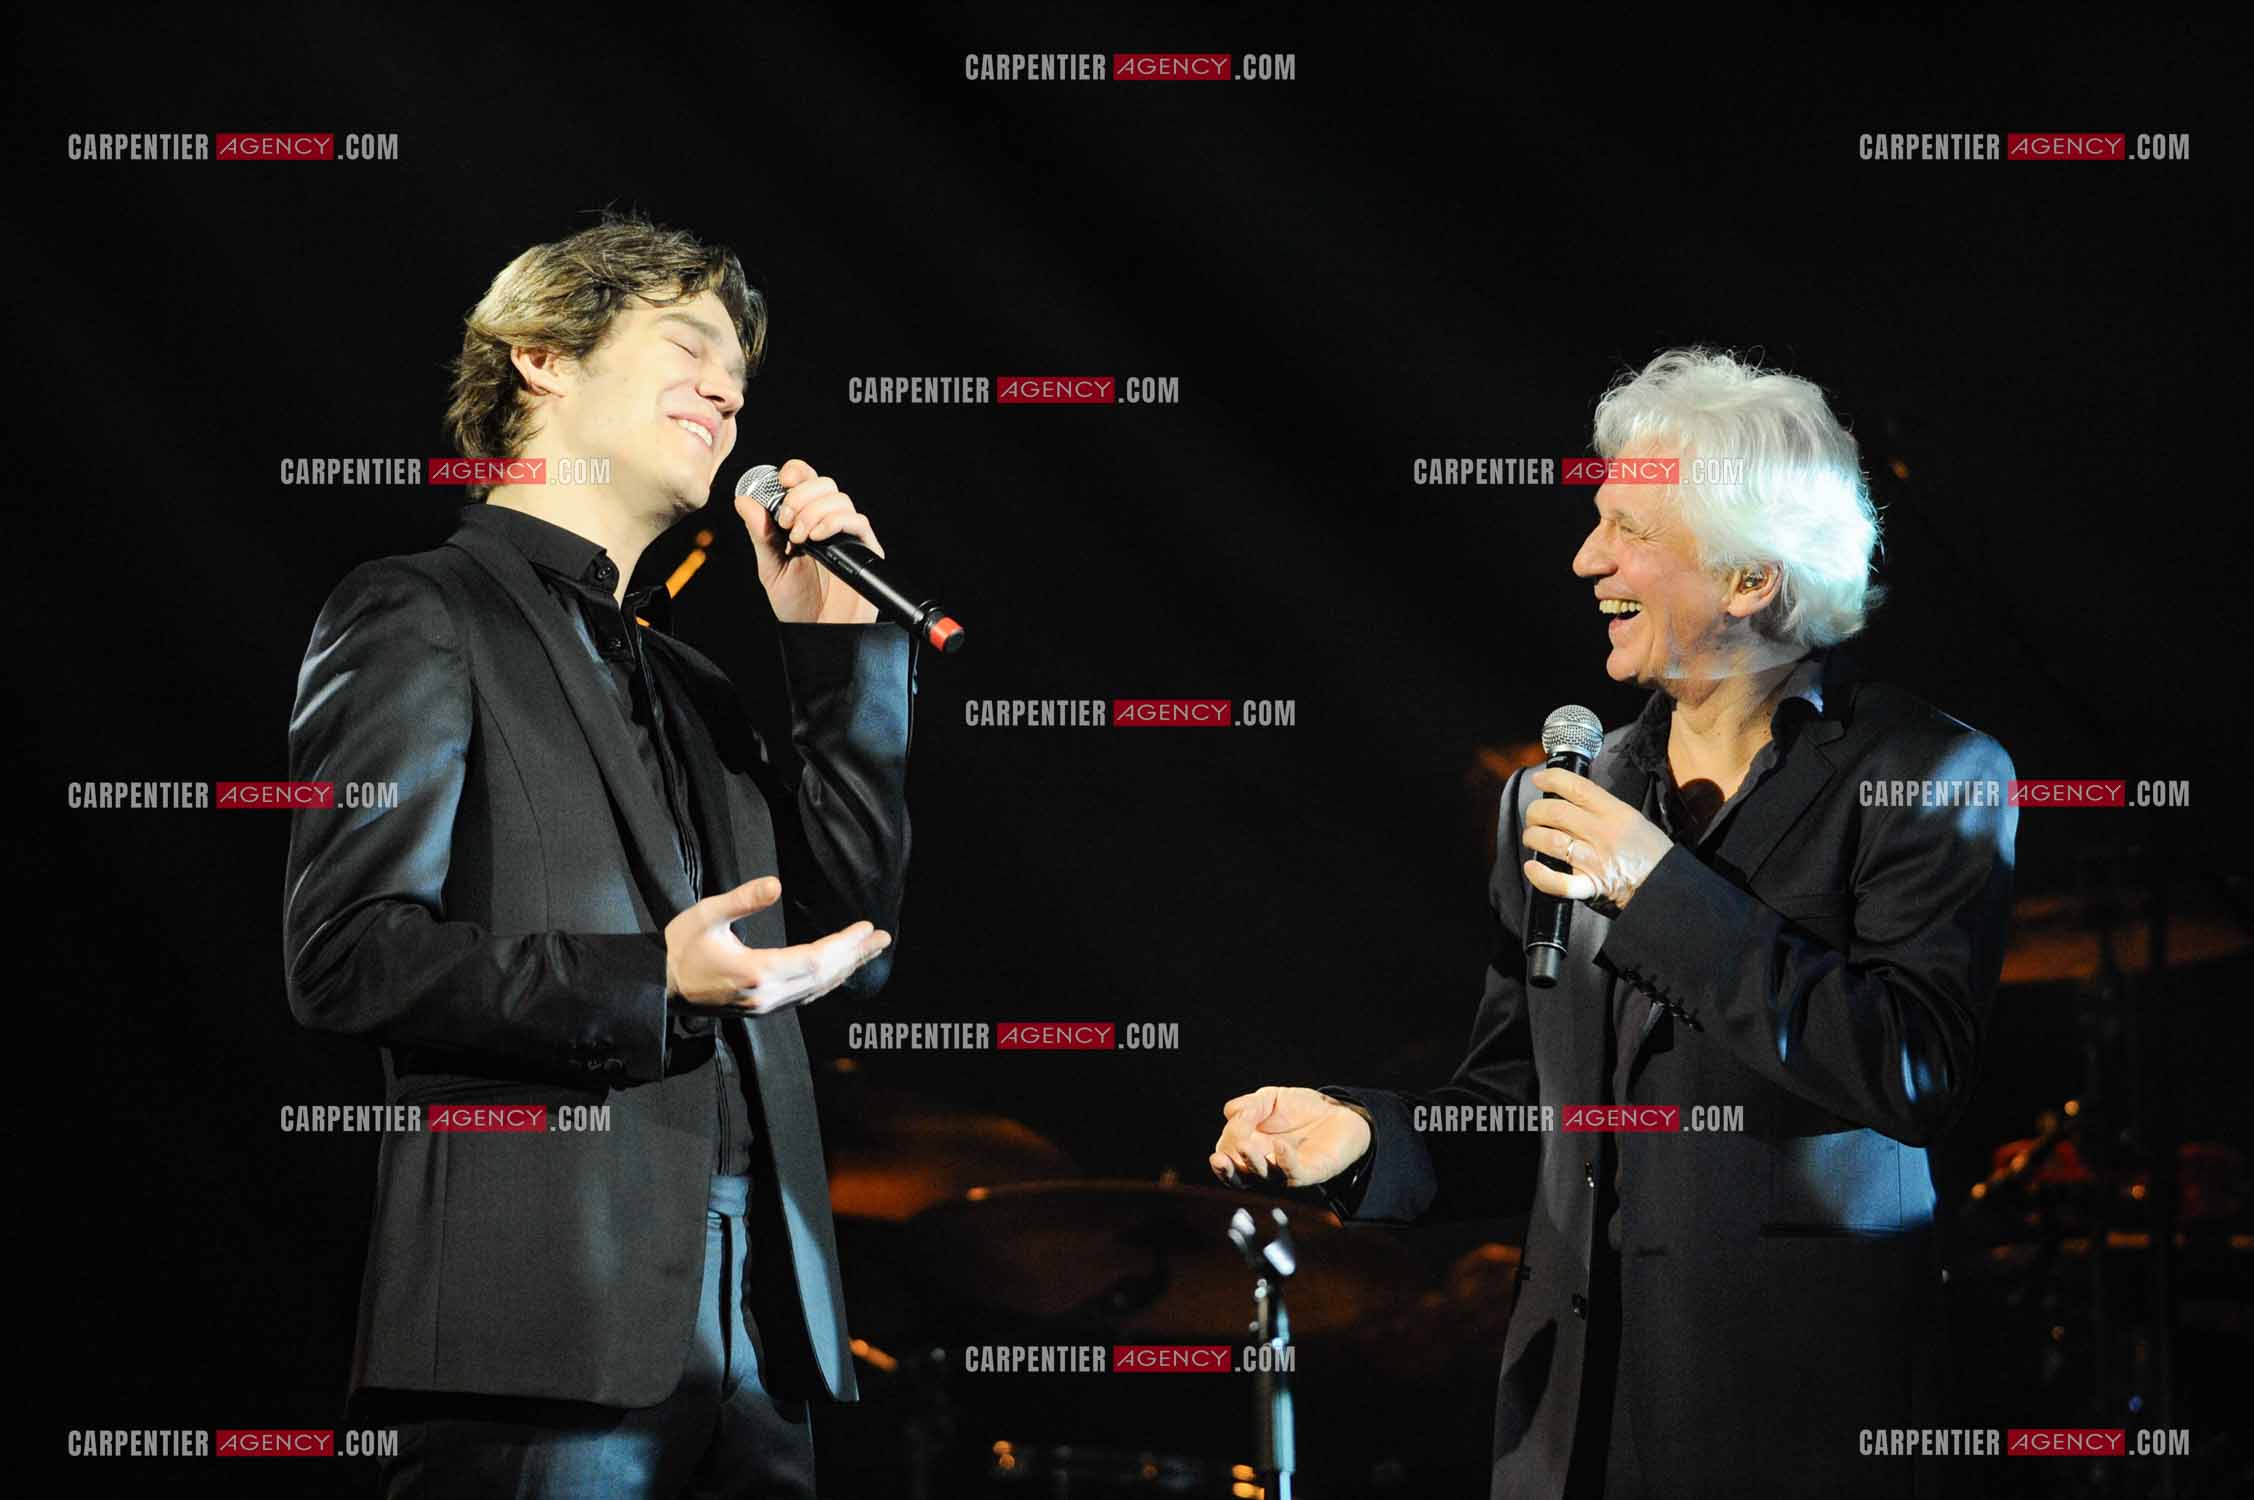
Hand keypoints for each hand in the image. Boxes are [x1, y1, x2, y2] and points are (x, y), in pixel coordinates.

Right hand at [664, 875, 890, 1013]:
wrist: (659, 986)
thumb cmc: (681, 946)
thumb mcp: (706, 916)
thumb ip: (742, 900)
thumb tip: (776, 884)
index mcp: (755, 973)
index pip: (813, 960)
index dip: (842, 944)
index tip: (865, 927)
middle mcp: (766, 995)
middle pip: (823, 977)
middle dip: (855, 956)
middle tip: (883, 937)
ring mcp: (765, 1006)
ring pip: (817, 989)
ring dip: (847, 969)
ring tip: (872, 950)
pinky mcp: (762, 1008)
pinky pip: (805, 996)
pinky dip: (828, 981)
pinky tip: (840, 969)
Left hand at [734, 458, 884, 624]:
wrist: (817, 632)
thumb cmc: (797, 604)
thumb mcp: (771, 566)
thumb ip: (761, 534)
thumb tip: (743, 501)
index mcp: (805, 520)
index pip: (806, 480)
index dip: (796, 472)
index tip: (782, 483)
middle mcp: (828, 523)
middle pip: (824, 483)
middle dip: (801, 497)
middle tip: (786, 523)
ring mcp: (847, 535)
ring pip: (839, 499)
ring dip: (814, 512)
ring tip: (799, 539)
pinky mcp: (865, 550)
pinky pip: (856, 521)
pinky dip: (834, 522)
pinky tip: (817, 539)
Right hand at [1210, 1086, 1371, 1188]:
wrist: (1339, 1111)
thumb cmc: (1301, 1109)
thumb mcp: (1270, 1099)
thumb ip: (1249, 1105)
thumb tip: (1231, 1113)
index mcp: (1251, 1149)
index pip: (1228, 1156)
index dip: (1225, 1145)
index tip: (1232, 1124)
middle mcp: (1265, 1165)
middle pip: (1240, 1178)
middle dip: (1227, 1171)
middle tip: (1218, 1159)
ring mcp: (1287, 1171)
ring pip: (1264, 1177)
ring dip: (1252, 1164)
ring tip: (1244, 1145)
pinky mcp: (1311, 1172)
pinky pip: (1295, 1174)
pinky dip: (1285, 1161)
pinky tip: (1279, 1145)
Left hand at [1519, 767, 1673, 907]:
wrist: (1666, 886)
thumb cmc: (1651, 853)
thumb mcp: (1634, 819)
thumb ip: (1604, 808)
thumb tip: (1572, 798)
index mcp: (1615, 813)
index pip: (1577, 787)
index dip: (1553, 779)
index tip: (1539, 779)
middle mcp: (1603, 834)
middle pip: (1556, 812)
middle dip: (1535, 811)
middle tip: (1534, 815)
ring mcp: (1595, 861)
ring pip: (1551, 841)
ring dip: (1533, 837)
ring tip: (1532, 837)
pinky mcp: (1590, 886)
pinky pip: (1559, 882)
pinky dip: (1540, 875)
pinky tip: (1532, 867)